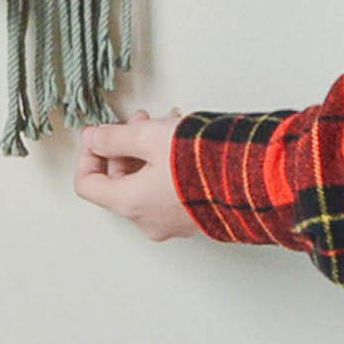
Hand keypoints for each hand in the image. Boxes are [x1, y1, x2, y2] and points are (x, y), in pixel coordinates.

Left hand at [71, 107, 200, 243]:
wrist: (256, 183)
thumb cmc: (203, 163)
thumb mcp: (149, 137)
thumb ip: (114, 137)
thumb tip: (92, 138)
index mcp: (131, 204)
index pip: (87, 185)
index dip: (88, 155)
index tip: (100, 135)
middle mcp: (149, 220)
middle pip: (118, 182)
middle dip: (125, 146)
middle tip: (140, 120)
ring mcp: (174, 222)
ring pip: (146, 182)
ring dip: (149, 151)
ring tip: (169, 123)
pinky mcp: (196, 217)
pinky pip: (170, 191)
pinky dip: (169, 166)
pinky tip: (186, 141)